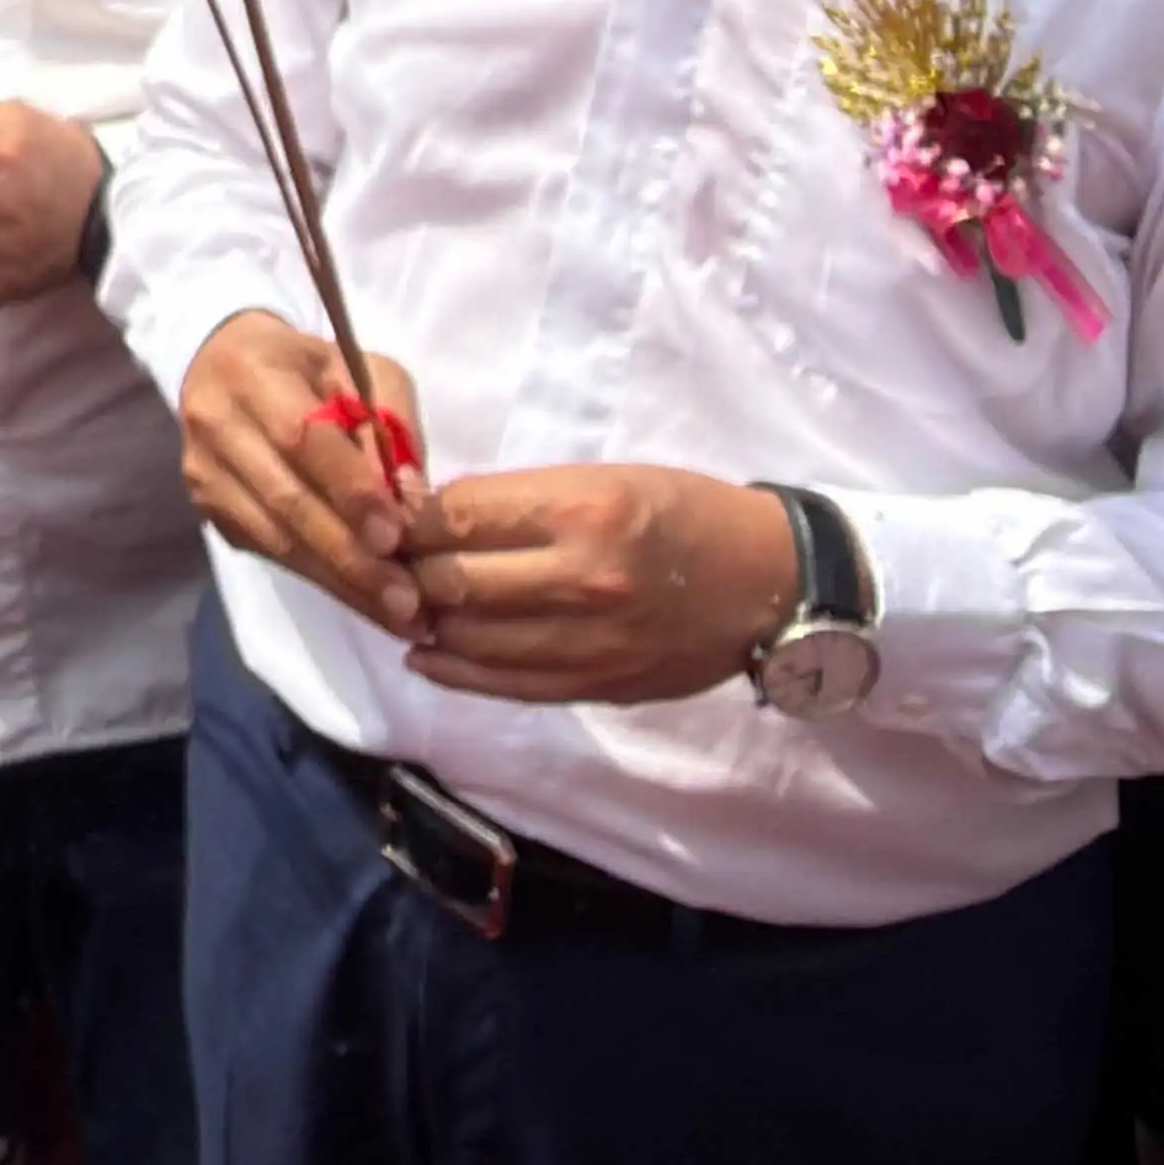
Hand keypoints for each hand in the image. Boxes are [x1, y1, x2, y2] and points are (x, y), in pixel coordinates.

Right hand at [178, 311, 432, 631]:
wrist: (222, 366)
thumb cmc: (307, 366)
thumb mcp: (358, 368)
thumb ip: (389, 423)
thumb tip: (410, 498)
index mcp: (253, 373)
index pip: (302, 438)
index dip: (350, 489)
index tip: (396, 536)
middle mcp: (216, 425)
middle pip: (287, 500)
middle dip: (351, 555)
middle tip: (406, 599)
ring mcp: (205, 475)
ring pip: (276, 538)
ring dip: (340, 581)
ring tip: (397, 615)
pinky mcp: (209, 512)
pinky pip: (269, 553)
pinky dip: (322, 579)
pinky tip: (364, 601)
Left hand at [399, 451, 792, 703]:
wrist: (769, 582)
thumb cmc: (686, 514)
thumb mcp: (606, 478)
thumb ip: (520, 500)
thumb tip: (426, 514)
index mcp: (584, 510)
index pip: (457, 517)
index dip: (410, 520)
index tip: (393, 518)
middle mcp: (581, 579)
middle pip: (450, 581)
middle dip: (409, 572)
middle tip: (394, 564)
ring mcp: (588, 643)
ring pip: (467, 640)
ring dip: (428, 624)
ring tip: (413, 607)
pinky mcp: (596, 686)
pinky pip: (504, 685)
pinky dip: (455, 671)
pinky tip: (431, 655)